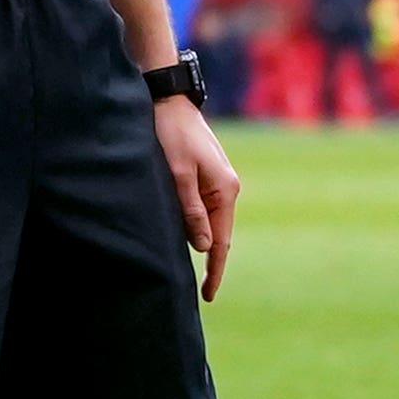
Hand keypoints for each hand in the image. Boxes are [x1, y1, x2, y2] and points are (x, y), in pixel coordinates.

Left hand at [152, 90, 240, 300]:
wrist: (170, 102)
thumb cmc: (171, 135)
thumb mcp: (177, 175)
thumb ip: (191, 211)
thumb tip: (205, 248)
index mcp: (225, 190)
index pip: (222, 242)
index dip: (215, 271)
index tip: (208, 296)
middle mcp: (228, 188)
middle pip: (219, 235)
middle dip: (211, 262)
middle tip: (200, 292)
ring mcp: (219, 182)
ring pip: (211, 222)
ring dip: (201, 242)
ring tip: (190, 269)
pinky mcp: (208, 176)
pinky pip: (205, 209)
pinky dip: (197, 225)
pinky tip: (188, 236)